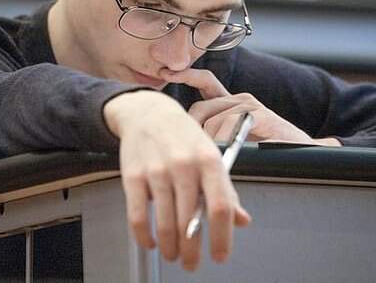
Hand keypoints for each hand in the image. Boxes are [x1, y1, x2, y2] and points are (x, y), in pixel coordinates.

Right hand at [103, 90, 251, 270]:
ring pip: (165, 224)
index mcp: (209, 161)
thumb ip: (226, 191)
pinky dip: (144, 237)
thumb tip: (242, 221)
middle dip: (192, 251)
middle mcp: (184, 166)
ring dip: (170, 248)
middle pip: (190, 222)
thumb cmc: (184, 137)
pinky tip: (151, 243)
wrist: (149, 112)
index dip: (222, 238)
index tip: (220, 256)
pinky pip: (138, 217)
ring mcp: (157, 171)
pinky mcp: (133, 176)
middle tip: (192, 264)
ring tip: (173, 255)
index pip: (220, 207)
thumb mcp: (211, 157)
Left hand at [160, 68, 340, 145]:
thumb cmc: (266, 149)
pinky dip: (222, 141)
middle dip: (192, 129)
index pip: (204, 82)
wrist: (303, 152)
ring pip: (212, 119)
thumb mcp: (234, 140)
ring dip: (208, 142)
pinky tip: (227, 152)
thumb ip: (213, 135)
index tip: (167, 72)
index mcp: (231, 102)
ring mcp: (250, 105)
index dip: (186, 75)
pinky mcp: (260, 114)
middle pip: (200, 108)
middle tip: (192, 150)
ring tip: (214, 159)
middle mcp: (239, 99)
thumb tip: (187, 141)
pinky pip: (228, 125)